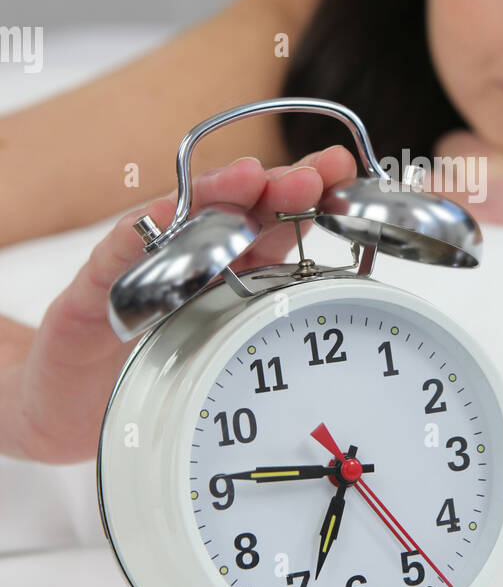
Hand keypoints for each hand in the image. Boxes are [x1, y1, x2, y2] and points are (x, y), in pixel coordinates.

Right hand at [12, 146, 356, 464]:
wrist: (71, 411)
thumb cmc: (155, 376)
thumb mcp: (226, 358)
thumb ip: (273, 326)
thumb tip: (348, 307)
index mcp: (230, 274)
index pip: (276, 227)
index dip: (311, 199)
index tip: (344, 176)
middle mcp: (188, 261)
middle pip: (236, 213)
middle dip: (274, 187)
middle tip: (310, 174)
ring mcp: (138, 272)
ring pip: (179, 225)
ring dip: (215, 197)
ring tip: (249, 178)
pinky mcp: (90, 295)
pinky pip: (114, 261)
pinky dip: (136, 238)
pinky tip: (159, 219)